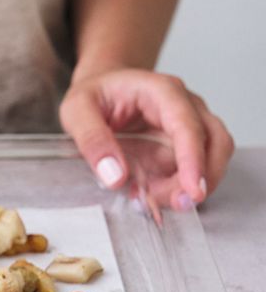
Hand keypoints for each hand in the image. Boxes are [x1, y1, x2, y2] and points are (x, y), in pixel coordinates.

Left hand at [60, 69, 233, 209]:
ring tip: (156, 200)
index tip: (192, 190)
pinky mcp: (181, 145)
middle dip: (202, 178)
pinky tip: (152, 195)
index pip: (188, 125)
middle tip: (175, 204)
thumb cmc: (92, 94)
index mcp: (161, 91)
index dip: (194, 160)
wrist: (99, 88)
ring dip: (190, 185)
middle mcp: (184, 106)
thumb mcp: (77, 110)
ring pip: (211, 157)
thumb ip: (93, 140)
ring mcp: (187, 125)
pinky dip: (178, 187)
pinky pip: (191, 169)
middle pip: (215, 141)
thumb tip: (115, 176)